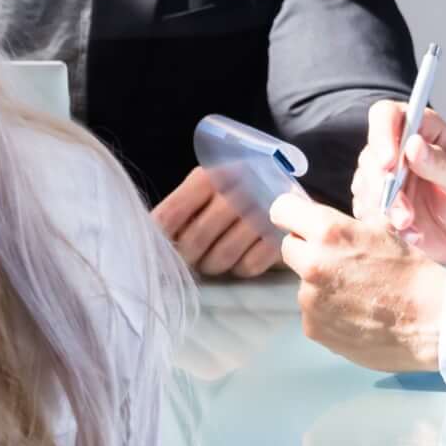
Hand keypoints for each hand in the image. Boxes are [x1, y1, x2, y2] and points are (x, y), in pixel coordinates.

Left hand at [148, 164, 284, 280]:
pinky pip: (247, 267)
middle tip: (190, 260)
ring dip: (212, 266)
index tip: (158, 252)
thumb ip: (181, 209)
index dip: (160, 239)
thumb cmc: (238, 194)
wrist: (293, 196)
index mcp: (210, 176)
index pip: (171, 213)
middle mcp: (236, 190)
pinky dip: (240, 269)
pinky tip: (243, 257)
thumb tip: (152, 243)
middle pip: (195, 239)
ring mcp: (261, 213)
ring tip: (214, 260)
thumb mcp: (208, 190)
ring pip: (221, 257)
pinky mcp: (280, 236)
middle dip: (187, 258)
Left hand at [269, 191, 445, 374]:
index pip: (282, 210)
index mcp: (328, 232)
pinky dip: (328, 312)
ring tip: (357, 294)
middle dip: (308, 251)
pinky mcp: (314, 328)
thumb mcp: (383, 231)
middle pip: (289, 248)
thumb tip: (325, 223)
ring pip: (302, 283)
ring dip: (321, 285)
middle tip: (338, 261)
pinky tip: (357, 314)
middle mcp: (312, 264)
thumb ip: (346, 225)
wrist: (433, 322)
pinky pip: (312, 312)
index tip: (302, 223)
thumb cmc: (414, 275)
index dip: (293, 215)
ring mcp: (310, 300)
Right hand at [358, 100, 445, 268]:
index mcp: (426, 132)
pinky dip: (383, 222)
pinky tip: (409, 231)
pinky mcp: (380, 202)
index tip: (390, 162)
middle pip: (371, 154)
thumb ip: (442, 165)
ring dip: (385, 207)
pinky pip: (366, 208)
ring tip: (410, 223)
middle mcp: (401, 150)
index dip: (383, 133)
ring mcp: (387, 177)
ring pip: (365, 183)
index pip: (389, 115)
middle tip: (404, 211)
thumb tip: (414, 144)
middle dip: (382, 183)